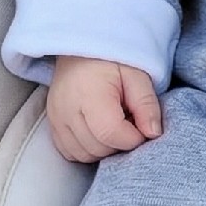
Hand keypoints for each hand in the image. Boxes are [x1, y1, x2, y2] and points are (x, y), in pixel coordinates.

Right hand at [47, 55, 162, 162]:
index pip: (110, 133)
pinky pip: (71, 152)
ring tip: (114, 125)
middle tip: (129, 122)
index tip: (141, 126)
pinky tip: (99, 132)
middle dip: (121, 143)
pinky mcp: (52, 126)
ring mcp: (56, 119)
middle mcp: (67, 110)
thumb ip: (147, 104)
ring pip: (85, 155)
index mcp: (89, 93)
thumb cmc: (112, 60)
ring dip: (105, 148)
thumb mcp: (137, 75)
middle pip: (98, 148)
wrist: (82, 50)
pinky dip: (89, 149)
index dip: (133, 137)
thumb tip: (153, 133)